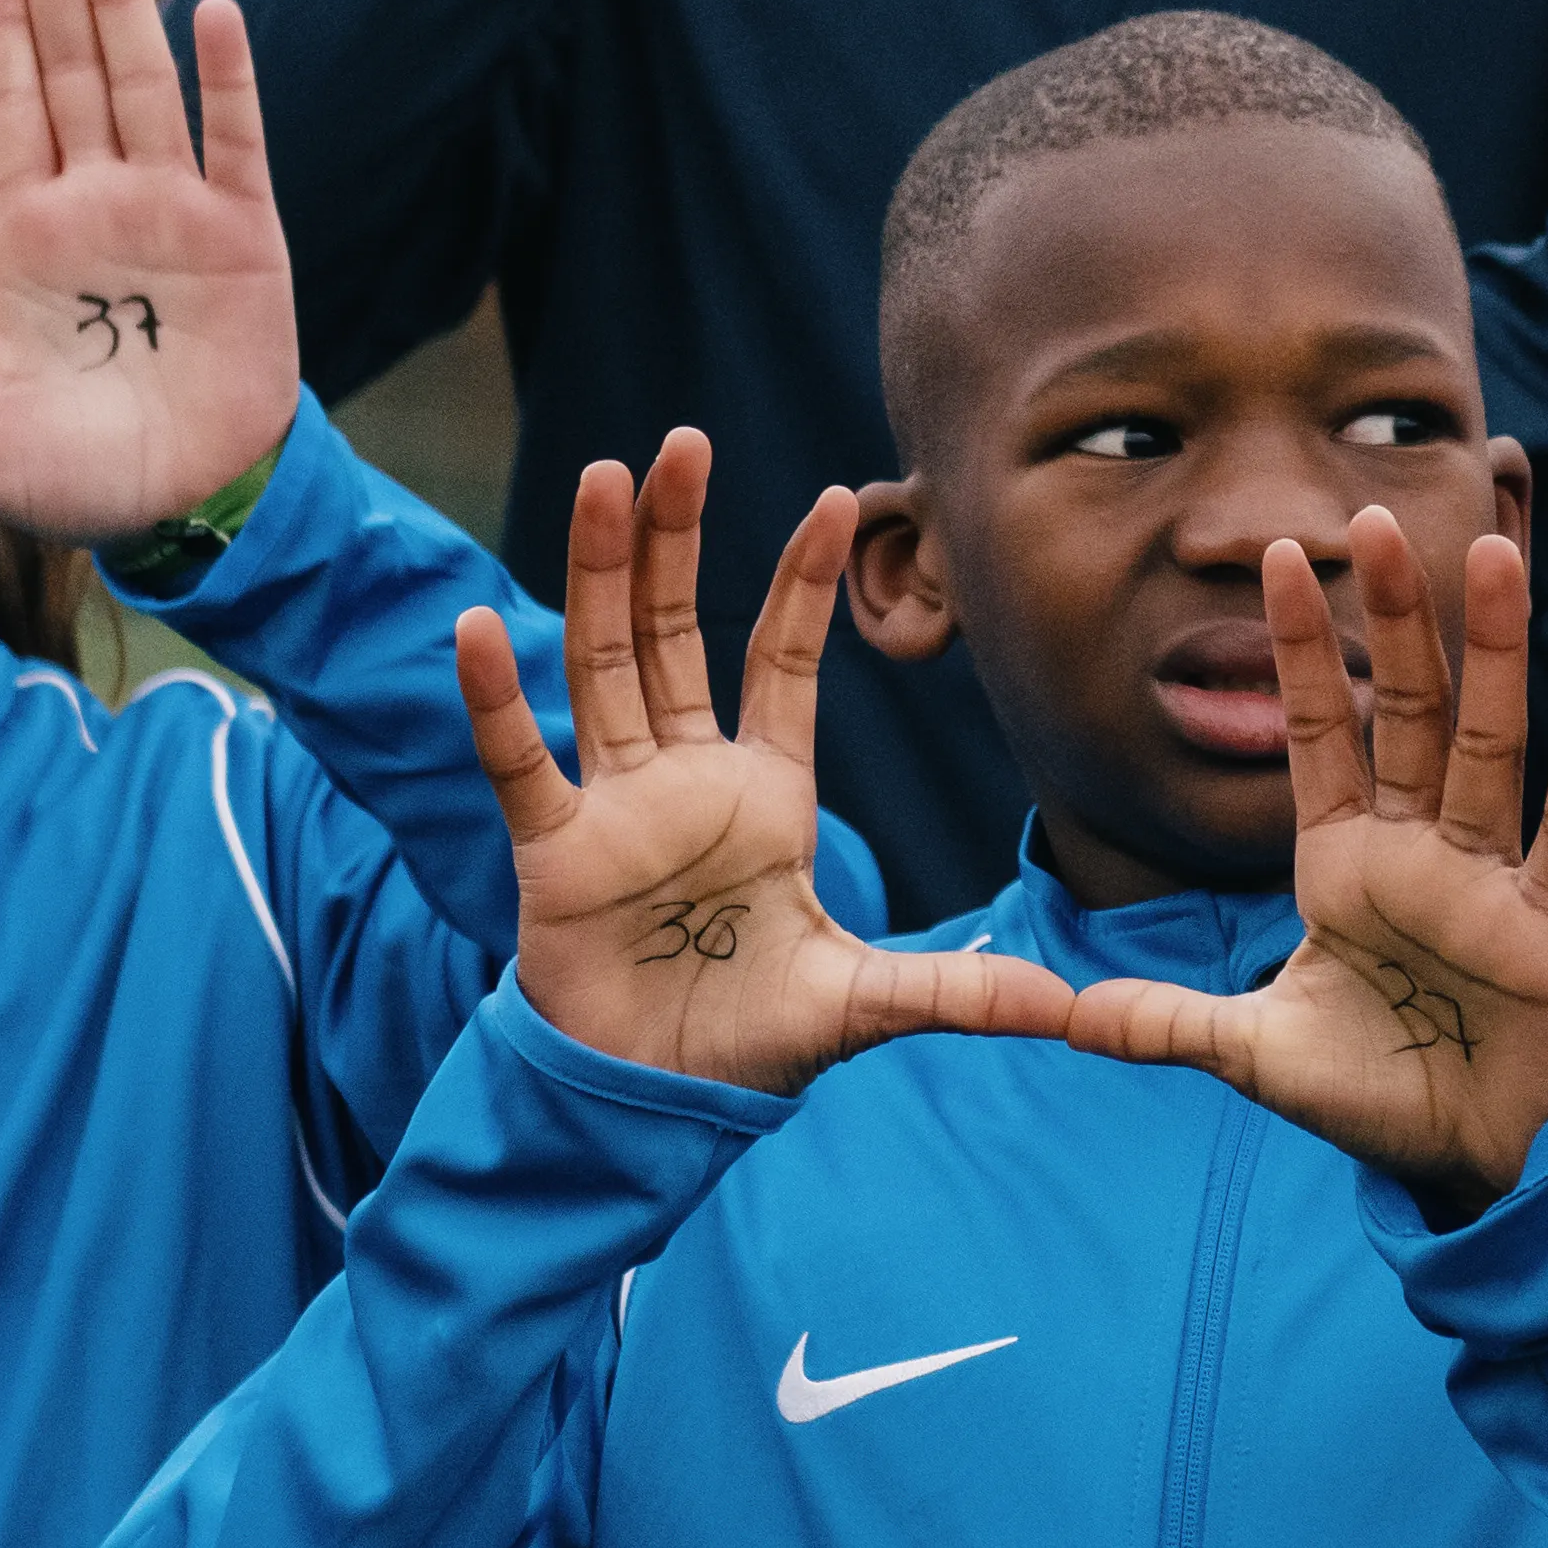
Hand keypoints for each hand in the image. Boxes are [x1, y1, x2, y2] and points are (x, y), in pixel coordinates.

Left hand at [0, 0, 303, 542]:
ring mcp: (174, 219)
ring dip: (130, 1)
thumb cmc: (66, 478)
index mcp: (29, 235)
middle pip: (78, 69)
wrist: (178, 515)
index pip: (11, 104)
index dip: (3, 24)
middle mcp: (100, 207)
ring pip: (147, 84)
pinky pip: (234, 148)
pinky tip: (215, 13)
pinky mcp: (244, 246)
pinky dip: (228, 84)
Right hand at [455, 435, 1078, 1094]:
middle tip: (684, 442)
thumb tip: (1066, 1005)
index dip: (804, 585)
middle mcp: (685, 779)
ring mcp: (614, 806)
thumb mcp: (863, 1005)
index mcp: (765, 795)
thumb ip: (956, 992)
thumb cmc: (748, 1041)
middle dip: (680, 539)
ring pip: (602, 662)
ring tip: (602, 480)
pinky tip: (481, 629)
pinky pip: (520, 760)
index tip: (837, 500)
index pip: (783, 664)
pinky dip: (497, 699)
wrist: (655, 1105)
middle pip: (677, 632)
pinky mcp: (554, 851)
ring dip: (600, 574)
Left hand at [1060, 516, 1547, 1221]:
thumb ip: (1164, 1022)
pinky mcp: (1545, 924)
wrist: (1466, 1158)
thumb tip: (1057, 1012)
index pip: (1318, 734)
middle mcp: (1416, 850)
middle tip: (1375, 518)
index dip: (1300, 651)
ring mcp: (1484, 878)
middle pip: (1408, 710)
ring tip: (1496, 556)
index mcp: (1343, 862)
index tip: (1279, 558)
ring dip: (1495, 652)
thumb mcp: (1250, 1054)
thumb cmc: (1371, 1089)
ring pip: (1489, 743)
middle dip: (1394, 619)